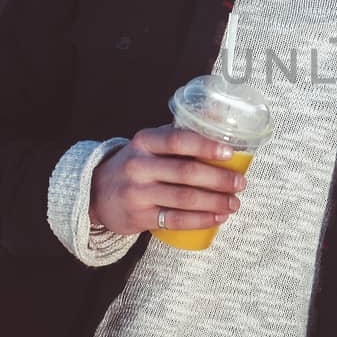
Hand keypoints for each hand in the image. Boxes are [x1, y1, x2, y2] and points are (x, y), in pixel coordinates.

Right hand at [89, 124, 245, 234]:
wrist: (96, 192)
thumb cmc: (135, 164)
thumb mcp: (150, 143)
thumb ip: (180, 132)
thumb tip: (221, 116)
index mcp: (144, 142)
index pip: (178, 140)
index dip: (206, 146)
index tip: (229, 153)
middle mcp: (138, 166)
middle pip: (186, 173)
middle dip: (219, 179)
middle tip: (240, 183)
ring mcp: (137, 193)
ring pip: (184, 199)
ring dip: (215, 202)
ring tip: (234, 203)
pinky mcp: (139, 217)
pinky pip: (176, 220)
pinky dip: (201, 219)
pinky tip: (217, 217)